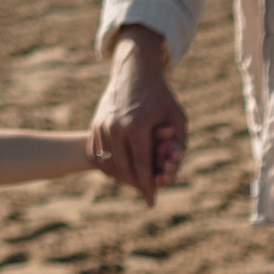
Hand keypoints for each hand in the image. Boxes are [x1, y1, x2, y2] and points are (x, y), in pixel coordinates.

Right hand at [89, 28, 186, 204]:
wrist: (134, 70)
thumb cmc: (161, 96)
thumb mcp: (178, 118)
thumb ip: (179, 146)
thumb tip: (172, 173)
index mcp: (137, 125)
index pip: (142, 166)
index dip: (147, 187)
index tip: (151, 202)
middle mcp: (115, 126)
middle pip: (123, 170)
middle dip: (135, 185)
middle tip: (145, 191)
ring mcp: (101, 125)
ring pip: (108, 165)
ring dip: (121, 178)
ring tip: (135, 182)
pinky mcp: (94, 125)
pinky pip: (98, 156)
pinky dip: (109, 167)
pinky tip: (122, 170)